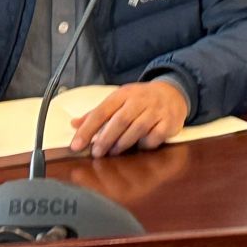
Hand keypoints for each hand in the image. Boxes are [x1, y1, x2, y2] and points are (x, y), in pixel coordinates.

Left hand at [67, 80, 191, 157]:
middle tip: (96, 153)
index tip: (76, 145)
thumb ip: (97, 113)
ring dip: (123, 143)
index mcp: (123, 94)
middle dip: (106, 139)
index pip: (102, 111)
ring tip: (114, 152)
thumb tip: (74, 124)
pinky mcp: (169, 121)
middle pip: (120, 120)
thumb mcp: (118, 100)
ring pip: (138, 128)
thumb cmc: (140, 100)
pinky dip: (146, 144)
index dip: (87, 129)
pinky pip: (156, 135)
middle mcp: (140, 100)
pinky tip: (139, 147)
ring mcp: (156, 110)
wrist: (172, 93)